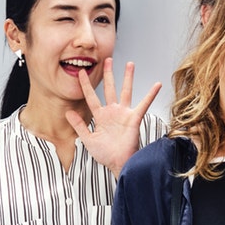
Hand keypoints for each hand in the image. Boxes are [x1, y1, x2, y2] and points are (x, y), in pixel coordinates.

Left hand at [67, 58, 161, 175]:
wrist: (118, 163)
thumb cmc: (105, 154)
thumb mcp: (88, 139)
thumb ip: (78, 125)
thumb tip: (67, 112)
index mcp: (100, 116)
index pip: (91, 97)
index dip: (86, 85)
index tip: (80, 73)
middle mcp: (112, 112)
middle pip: (109, 89)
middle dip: (108, 74)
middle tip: (107, 60)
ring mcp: (124, 114)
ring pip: (125, 91)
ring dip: (128, 78)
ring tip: (130, 64)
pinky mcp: (134, 119)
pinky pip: (143, 104)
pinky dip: (150, 95)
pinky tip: (157, 85)